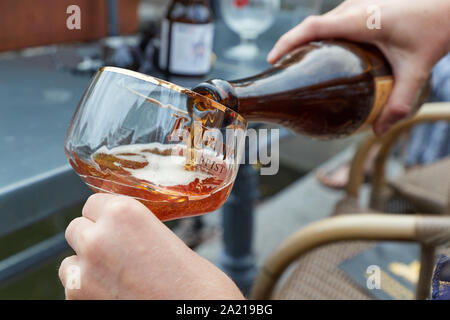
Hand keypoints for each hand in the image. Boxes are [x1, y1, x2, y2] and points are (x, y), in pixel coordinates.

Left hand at [59, 194, 243, 299]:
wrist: (196, 311)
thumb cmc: (193, 280)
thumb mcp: (165, 236)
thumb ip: (135, 228)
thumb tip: (122, 232)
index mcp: (124, 213)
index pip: (92, 203)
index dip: (105, 216)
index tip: (114, 226)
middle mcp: (99, 237)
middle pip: (76, 228)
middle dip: (92, 237)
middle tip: (116, 251)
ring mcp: (86, 271)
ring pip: (68, 261)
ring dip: (84, 265)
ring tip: (114, 276)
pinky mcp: (80, 298)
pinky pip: (72, 288)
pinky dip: (86, 291)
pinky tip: (112, 293)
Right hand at [267, 0, 449, 134]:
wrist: (448, 5)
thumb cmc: (435, 29)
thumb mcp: (417, 70)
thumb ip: (399, 104)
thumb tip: (378, 132)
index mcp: (362, 18)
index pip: (314, 27)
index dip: (288, 41)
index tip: (273, 60)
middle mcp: (355, 7)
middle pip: (312, 25)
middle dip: (290, 45)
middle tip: (281, 70)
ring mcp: (357, 5)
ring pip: (321, 23)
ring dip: (304, 41)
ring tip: (297, 66)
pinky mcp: (360, 7)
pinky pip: (332, 22)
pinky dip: (319, 38)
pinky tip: (323, 57)